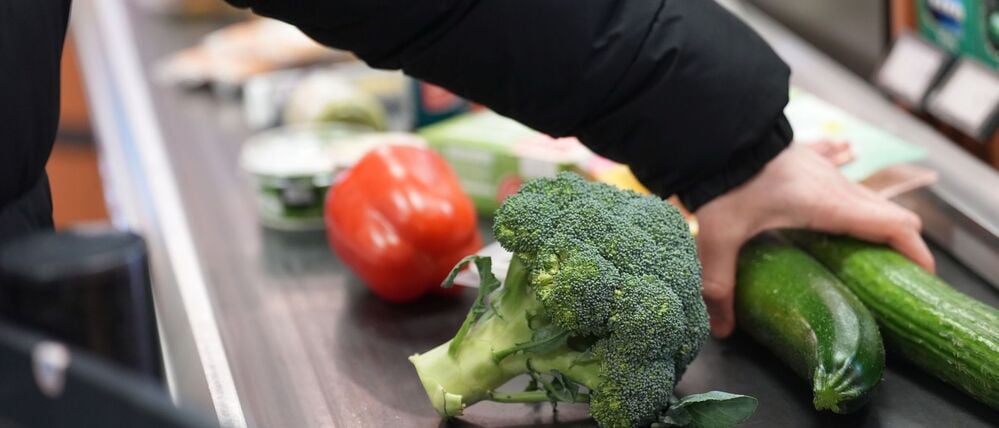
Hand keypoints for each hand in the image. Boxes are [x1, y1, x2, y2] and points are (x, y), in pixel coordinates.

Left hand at [694, 145, 934, 337]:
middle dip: (899, 244)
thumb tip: (723, 329)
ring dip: (875, 217)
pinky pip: (840, 164)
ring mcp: (824, 167)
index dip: (917, 253)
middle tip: (889, 274)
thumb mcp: (719, 238)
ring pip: (867, 194)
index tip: (921, 277)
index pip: (895, 226)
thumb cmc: (725, 182)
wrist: (716, 131)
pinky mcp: (807, 155)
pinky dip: (850, 178)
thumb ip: (720, 284)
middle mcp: (837, 185)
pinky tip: (846, 170)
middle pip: (889, 214)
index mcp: (830, 206)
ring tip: (864, 245)